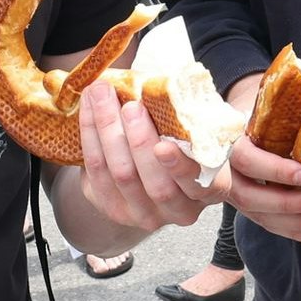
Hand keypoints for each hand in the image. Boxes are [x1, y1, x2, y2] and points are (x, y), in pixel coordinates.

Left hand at [69, 71, 209, 234]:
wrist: (154, 161)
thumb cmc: (184, 137)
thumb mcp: (198, 128)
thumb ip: (190, 116)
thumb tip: (168, 86)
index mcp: (211, 189)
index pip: (197, 184)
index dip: (179, 167)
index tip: (162, 146)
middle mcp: (180, 210)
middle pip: (156, 185)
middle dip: (138, 142)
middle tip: (130, 106)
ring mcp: (145, 214)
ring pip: (122, 176)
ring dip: (109, 131)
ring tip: (104, 96)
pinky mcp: (113, 207)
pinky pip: (96, 173)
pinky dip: (90, 135)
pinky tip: (89, 107)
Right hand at [206, 73, 300, 247]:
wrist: (234, 119)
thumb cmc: (257, 107)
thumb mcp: (264, 97)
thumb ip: (285, 94)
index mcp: (229, 139)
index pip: (245, 158)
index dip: (275, 170)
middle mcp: (225, 170)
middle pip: (249, 196)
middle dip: (287, 204)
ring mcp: (235, 191)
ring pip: (260, 215)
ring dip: (296, 224)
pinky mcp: (248, 206)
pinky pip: (268, 224)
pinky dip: (295, 232)